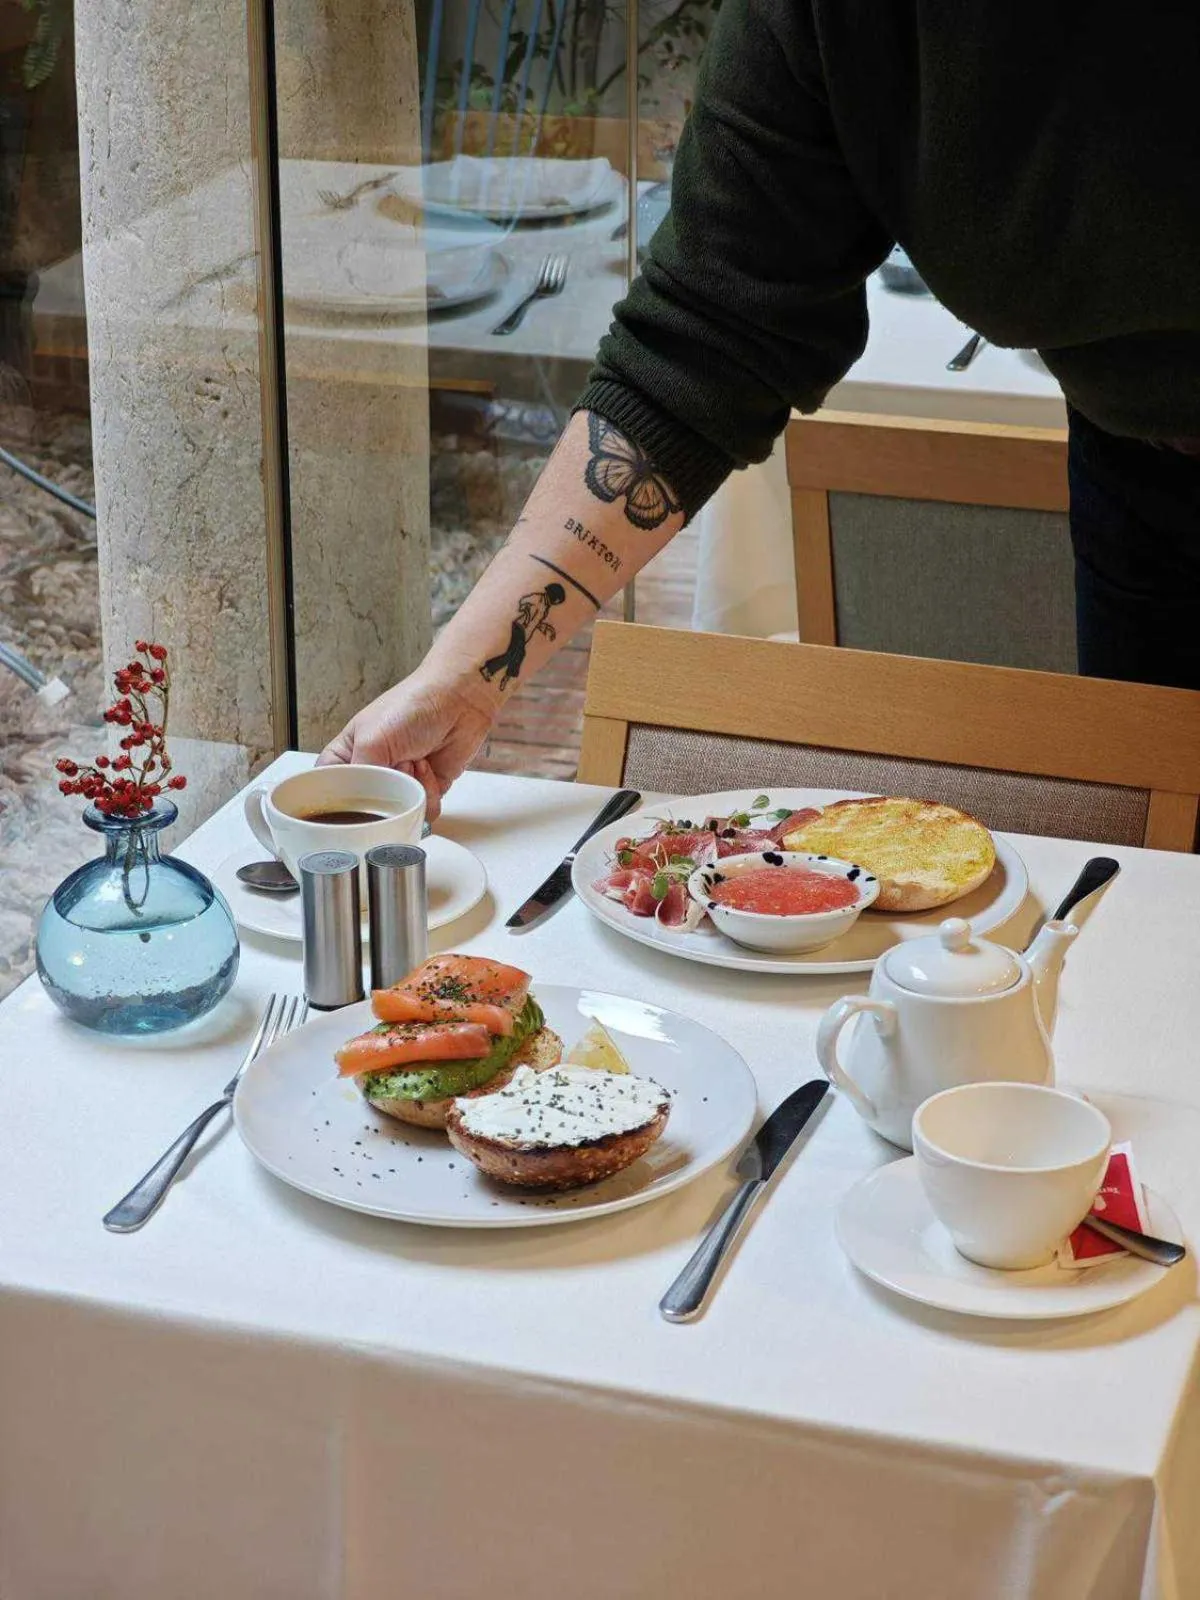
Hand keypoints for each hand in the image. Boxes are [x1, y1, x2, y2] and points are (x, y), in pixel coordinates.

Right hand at [318, 672, 493, 821]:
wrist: (459, 700)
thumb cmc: (412, 706)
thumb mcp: (372, 738)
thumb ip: (360, 775)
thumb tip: (362, 806)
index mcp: (348, 753)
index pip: (329, 787)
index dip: (338, 800)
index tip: (352, 802)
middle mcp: (373, 770)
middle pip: (366, 808)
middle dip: (382, 795)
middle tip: (392, 769)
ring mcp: (400, 781)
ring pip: (397, 812)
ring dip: (408, 790)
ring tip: (414, 760)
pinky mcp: (426, 789)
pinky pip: (423, 810)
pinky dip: (428, 794)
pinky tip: (428, 766)